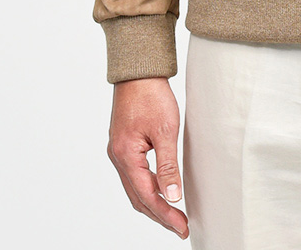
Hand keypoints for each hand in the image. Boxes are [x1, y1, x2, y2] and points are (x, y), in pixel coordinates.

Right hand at [107, 77, 188, 238]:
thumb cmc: (151, 95)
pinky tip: (161, 191)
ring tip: (173, 216)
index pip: (147, 196)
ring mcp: (119, 152)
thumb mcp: (166, 130)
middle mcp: (118, 158)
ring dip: (153, 204)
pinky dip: (147, 188)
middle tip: (180, 227)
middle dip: (160, 215)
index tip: (182, 227)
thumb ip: (168, 165)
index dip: (165, 214)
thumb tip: (173, 195)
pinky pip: (134, 176)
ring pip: (135, 189)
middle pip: (138, 197)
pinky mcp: (124, 146)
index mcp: (126, 157)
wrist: (138, 72)